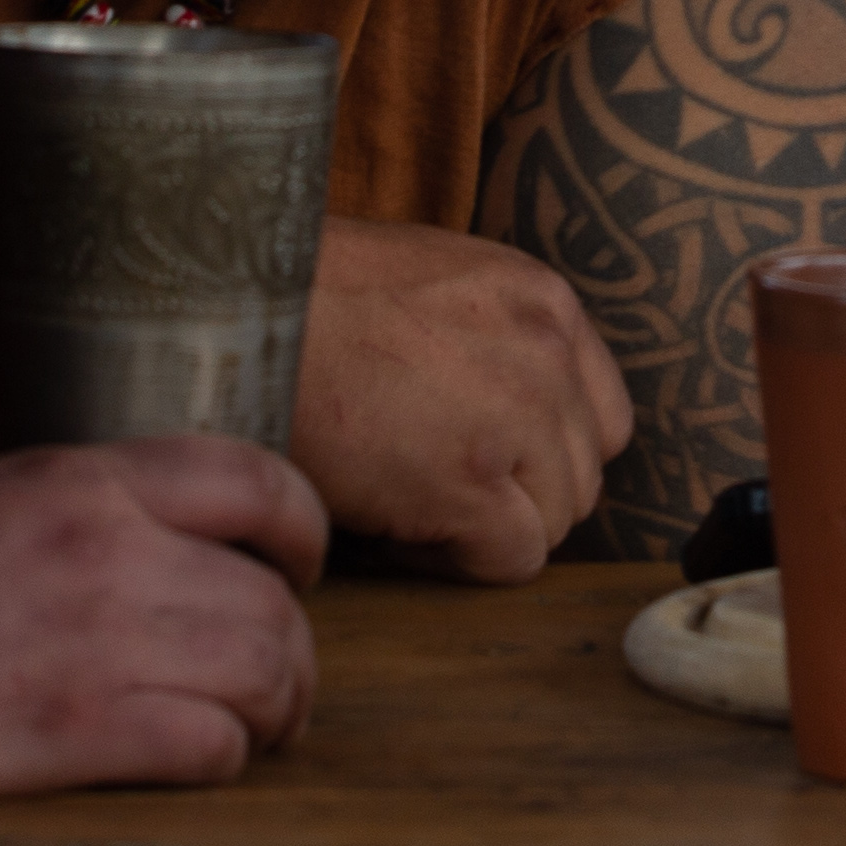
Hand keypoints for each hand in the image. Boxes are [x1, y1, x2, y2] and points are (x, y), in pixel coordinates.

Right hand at [0, 435, 326, 799]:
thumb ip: (85, 512)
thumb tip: (155, 549)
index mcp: (91, 479)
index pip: (260, 482)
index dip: (304, 532)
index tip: (301, 569)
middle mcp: (115, 548)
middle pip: (277, 599)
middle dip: (297, 653)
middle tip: (283, 689)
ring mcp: (101, 640)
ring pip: (263, 672)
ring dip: (279, 710)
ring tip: (260, 733)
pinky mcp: (73, 730)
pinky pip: (205, 745)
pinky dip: (222, 759)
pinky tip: (200, 764)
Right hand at [287, 211, 630, 577]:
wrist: (246, 314)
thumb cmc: (311, 301)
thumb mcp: (435, 285)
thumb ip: (495, 340)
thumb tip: (508, 416)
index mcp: (542, 300)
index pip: (600, 414)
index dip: (544, 450)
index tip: (480, 455)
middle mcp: (549, 352)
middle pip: (581, 473)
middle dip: (515, 495)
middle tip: (430, 480)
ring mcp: (522, 417)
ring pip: (555, 522)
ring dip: (486, 528)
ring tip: (406, 494)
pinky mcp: (476, 482)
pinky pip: (511, 560)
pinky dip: (455, 560)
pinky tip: (394, 520)